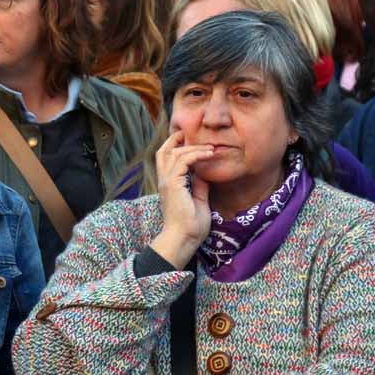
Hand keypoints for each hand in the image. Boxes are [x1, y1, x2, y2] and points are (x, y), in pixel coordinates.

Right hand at [151, 130, 212, 268]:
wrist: (184, 239)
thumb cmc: (191, 225)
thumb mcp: (199, 200)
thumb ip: (199, 185)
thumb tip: (204, 173)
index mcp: (168, 184)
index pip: (167, 159)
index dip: (177, 147)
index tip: (194, 142)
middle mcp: (164, 180)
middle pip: (164, 151)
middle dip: (177, 139)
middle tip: (195, 135)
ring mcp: (167, 182)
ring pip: (174, 153)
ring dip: (193, 147)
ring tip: (210, 148)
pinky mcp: (173, 184)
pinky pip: (183, 161)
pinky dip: (196, 155)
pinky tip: (209, 154)